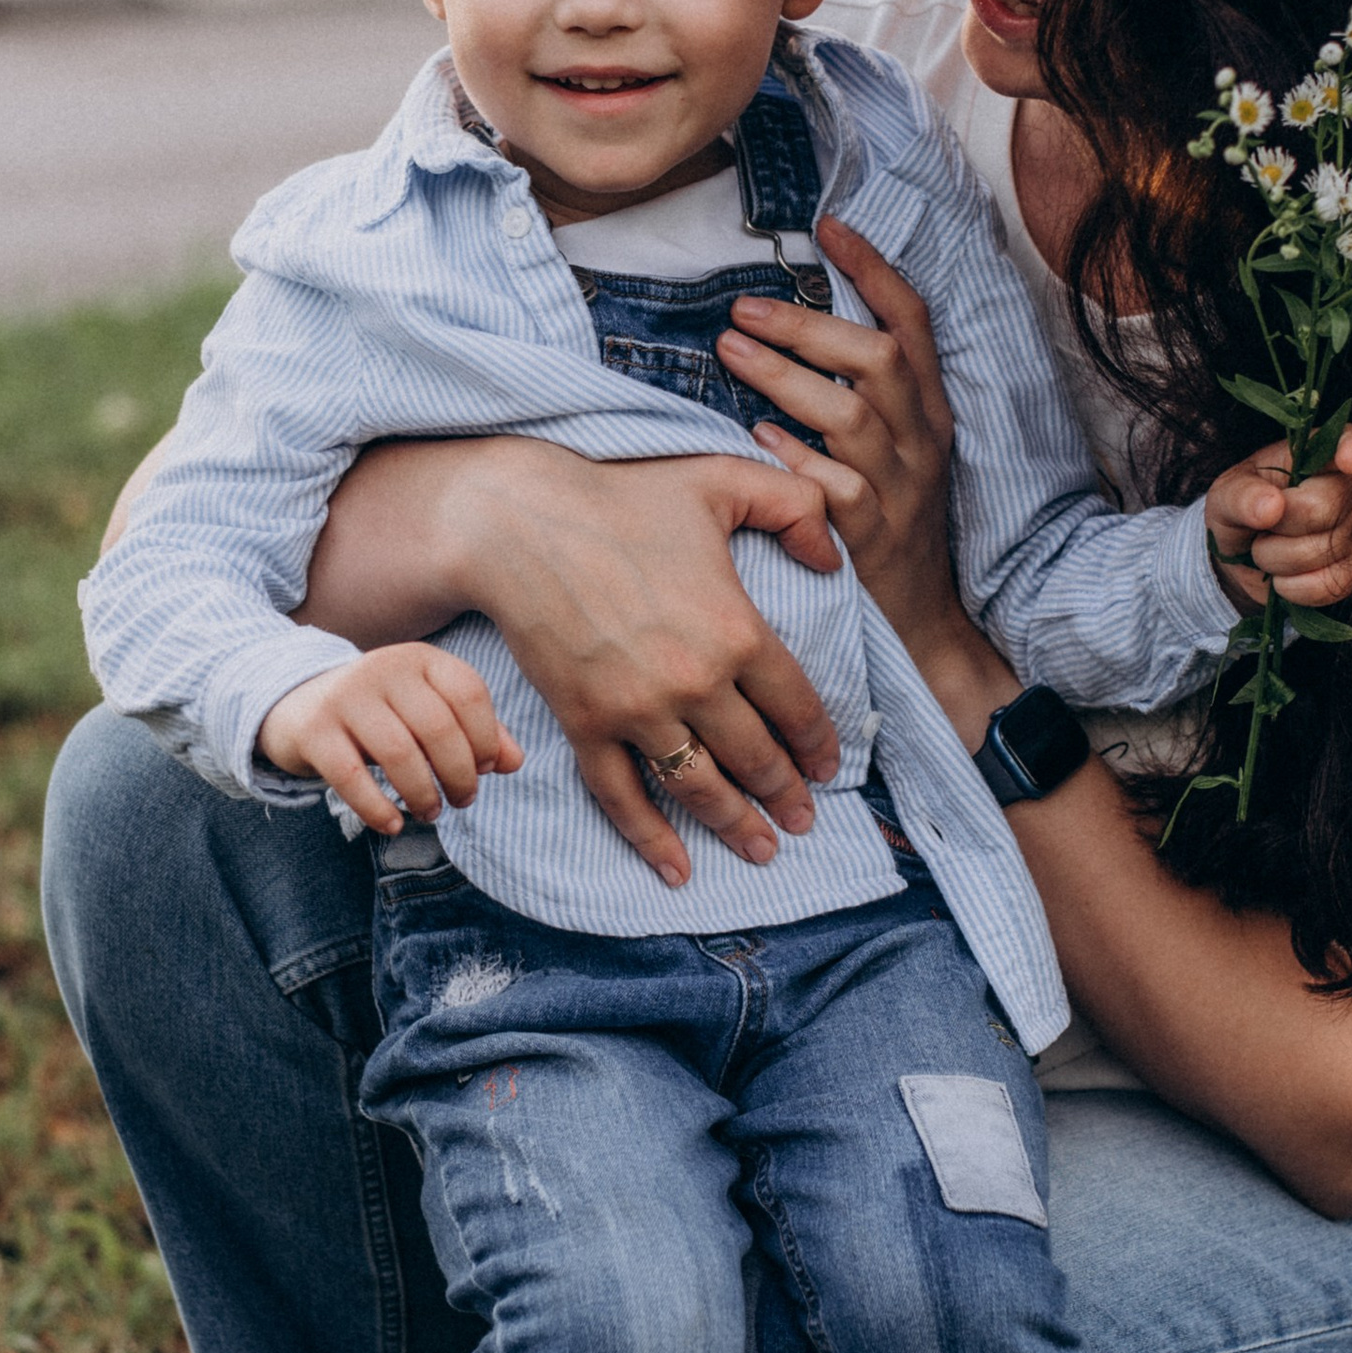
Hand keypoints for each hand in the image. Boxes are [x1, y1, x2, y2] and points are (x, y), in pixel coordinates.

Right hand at [257, 643, 522, 834]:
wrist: (297, 701)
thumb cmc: (380, 713)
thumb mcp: (428, 711)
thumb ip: (475, 732)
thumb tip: (514, 763)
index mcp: (420, 659)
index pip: (469, 693)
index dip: (486, 739)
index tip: (483, 769)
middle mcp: (383, 668)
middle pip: (438, 728)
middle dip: (459, 775)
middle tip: (461, 801)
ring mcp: (345, 697)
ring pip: (398, 754)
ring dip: (423, 794)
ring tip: (429, 812)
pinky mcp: (314, 731)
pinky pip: (352, 778)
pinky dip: (378, 809)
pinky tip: (393, 824)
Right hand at [312, 437, 853, 890]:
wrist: (517, 523)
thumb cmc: (621, 497)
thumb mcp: (722, 481)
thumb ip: (796, 506)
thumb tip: (834, 556)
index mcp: (736, 629)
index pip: (796, 707)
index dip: (819, 745)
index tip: (828, 768)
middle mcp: (693, 682)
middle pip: (756, 757)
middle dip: (787, 796)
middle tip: (805, 820)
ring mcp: (636, 710)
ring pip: (700, 788)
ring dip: (736, 826)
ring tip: (763, 850)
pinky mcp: (585, 724)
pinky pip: (623, 797)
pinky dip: (651, 840)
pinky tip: (677, 871)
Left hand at [717, 219, 966, 649]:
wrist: (923, 619)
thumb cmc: (890, 520)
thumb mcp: (896, 449)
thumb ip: (861, 392)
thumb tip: (797, 328)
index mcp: (930, 410)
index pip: (913, 322)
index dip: (873, 269)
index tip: (827, 227)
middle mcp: (923, 440)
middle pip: (877, 359)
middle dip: (808, 326)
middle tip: (743, 309)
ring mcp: (901, 488)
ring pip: (849, 415)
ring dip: (784, 378)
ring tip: (730, 352)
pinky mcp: (872, 536)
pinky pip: (834, 487)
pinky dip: (792, 458)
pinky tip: (753, 438)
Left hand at [1203, 429, 1351, 611]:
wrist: (1241, 556)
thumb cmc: (1242, 508)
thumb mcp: (1227, 493)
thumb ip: (1242, 494)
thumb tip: (1271, 507)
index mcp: (1320, 455)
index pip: (1351, 442)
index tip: (1349, 459)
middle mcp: (1349, 489)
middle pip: (1322, 508)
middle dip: (1277, 524)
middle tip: (1262, 523)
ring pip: (1320, 552)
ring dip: (1275, 557)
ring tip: (1266, 546)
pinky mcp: (1350, 573)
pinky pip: (1325, 585)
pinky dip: (1290, 586)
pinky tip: (1280, 575)